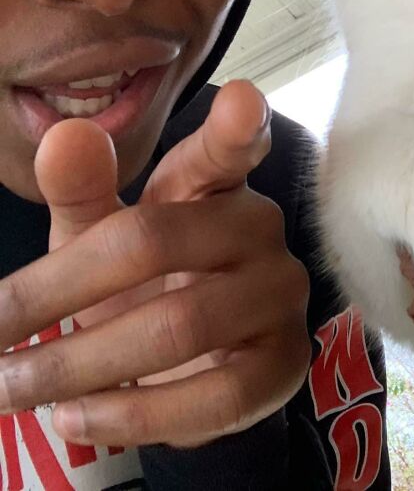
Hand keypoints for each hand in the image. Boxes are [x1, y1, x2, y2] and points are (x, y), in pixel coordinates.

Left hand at [0, 81, 310, 447]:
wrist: (192, 360)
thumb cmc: (143, 281)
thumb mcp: (101, 235)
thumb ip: (81, 190)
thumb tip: (65, 134)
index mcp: (216, 182)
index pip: (230, 146)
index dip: (237, 125)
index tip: (237, 98)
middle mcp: (259, 227)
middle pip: (155, 242)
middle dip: (56, 295)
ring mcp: (280, 294)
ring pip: (179, 327)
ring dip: (80, 366)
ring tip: (12, 388)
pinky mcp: (284, 364)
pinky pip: (212, 398)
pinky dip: (130, 417)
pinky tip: (77, 417)